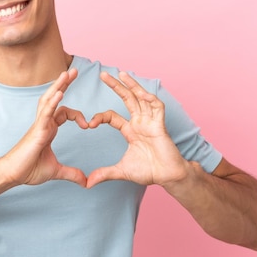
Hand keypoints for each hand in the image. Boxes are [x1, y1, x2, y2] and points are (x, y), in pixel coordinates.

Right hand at [1, 68, 88, 186]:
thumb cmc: (28, 169)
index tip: (88, 126)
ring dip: (58, 86)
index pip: (64, 112)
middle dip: (64, 83)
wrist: (12, 175)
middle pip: (54, 97)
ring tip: (67, 73)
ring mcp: (39, 125)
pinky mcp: (36, 131)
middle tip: (73, 70)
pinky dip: (53, 102)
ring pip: (49, 100)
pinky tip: (60, 93)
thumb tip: (85, 181)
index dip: (78, 115)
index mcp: (48, 129)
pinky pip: (45, 113)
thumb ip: (71, 173)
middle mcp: (43, 123)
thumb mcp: (55, 171)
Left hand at [86, 71, 188, 187]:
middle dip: (116, 86)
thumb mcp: (121, 171)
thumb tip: (87, 183)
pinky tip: (141, 93)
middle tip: (103, 74)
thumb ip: (104, 174)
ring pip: (141, 98)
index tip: (89, 124)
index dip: (101, 117)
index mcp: (130, 130)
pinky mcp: (161, 125)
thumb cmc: (149, 171)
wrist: (168, 177)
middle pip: (127, 99)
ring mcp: (151, 122)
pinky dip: (150, 99)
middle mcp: (140, 122)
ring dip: (132, 85)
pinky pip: (157, 107)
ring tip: (122, 73)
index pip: (113, 116)